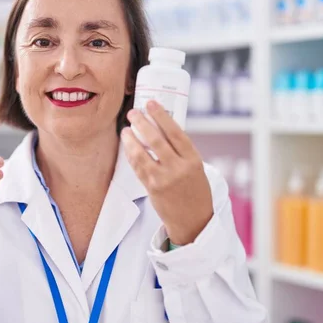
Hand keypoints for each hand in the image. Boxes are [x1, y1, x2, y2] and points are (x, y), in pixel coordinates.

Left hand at [121, 101, 212, 244]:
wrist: (194, 219)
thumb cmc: (194, 189)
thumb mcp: (195, 167)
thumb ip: (180, 151)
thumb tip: (159, 127)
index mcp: (193, 159)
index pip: (175, 132)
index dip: (161, 116)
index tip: (151, 103)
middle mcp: (179, 168)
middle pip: (156, 140)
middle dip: (142, 123)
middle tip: (133, 113)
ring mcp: (164, 179)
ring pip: (142, 153)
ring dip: (131, 139)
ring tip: (126, 129)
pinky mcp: (152, 188)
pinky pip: (137, 167)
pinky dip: (131, 154)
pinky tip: (128, 146)